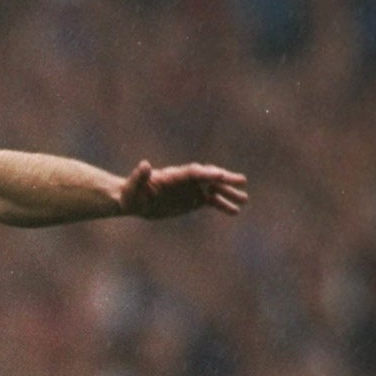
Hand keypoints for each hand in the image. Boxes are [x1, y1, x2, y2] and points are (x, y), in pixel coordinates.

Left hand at [118, 160, 248, 218]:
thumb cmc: (130, 193)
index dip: (206, 173)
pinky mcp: (193, 200)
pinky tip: (235, 211)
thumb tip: (144, 165)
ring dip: (229, 194)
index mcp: (174, 175)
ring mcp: (191, 189)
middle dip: (224, 179)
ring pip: (214, 190)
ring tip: (244, 200)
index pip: (194, 172)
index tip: (220, 176)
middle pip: (208, 177)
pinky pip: (211, 201)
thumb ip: (139, 177)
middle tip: (241, 181)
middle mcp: (186, 180)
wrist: (133, 200)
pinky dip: (223, 205)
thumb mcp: (133, 187)